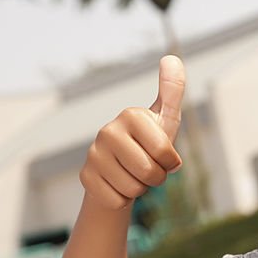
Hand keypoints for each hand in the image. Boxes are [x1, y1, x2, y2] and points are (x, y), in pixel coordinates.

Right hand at [79, 55, 184, 209]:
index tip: (166, 157)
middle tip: (150, 168)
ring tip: (134, 174)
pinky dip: (123, 199)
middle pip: (149, 172)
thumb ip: (172, 90)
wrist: (122, 169)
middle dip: (156, 178)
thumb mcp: (166, 118)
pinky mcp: (85, 176)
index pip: (165, 153)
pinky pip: (117, 200)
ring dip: (140, 188)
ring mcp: (93, 154)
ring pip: (133, 189)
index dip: (171, 163)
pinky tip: (119, 184)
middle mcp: (108, 131)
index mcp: (131, 115)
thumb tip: (172, 57)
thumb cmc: (150, 143)